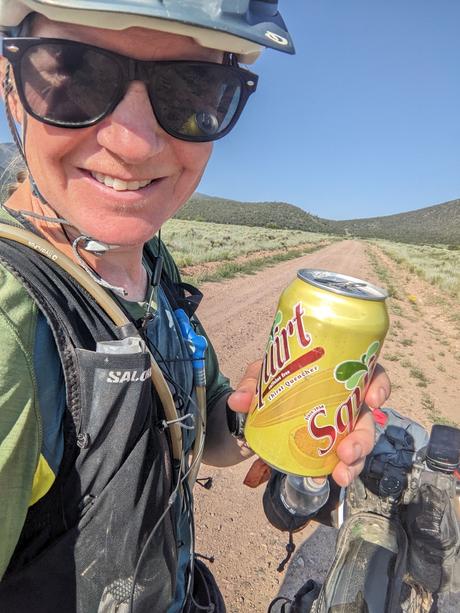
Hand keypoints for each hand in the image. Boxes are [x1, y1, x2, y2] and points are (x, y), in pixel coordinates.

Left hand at [227, 362, 390, 488]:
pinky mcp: (328, 450)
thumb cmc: (265, 387)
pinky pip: (343, 461)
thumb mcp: (259, 378)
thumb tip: (240, 400)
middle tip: (347, 451)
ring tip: (341, 475)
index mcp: (334, 375)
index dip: (380, 385)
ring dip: (356, 461)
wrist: (250, 416)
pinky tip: (332, 478)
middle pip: (368, 417)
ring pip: (360, 443)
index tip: (374, 399)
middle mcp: (344, 401)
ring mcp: (338, 427)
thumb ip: (251, 385)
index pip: (368, 374)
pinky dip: (342, 470)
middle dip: (364, 437)